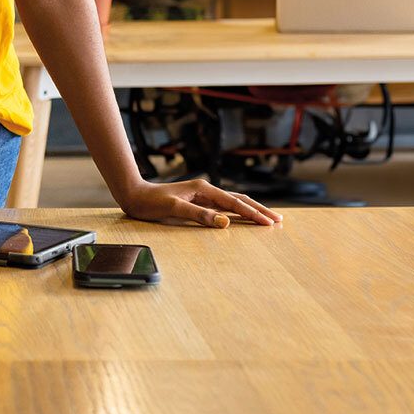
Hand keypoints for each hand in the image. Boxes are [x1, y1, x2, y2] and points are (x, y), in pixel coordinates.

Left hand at [114, 177, 281, 227]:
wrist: (134, 195)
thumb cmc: (151, 202)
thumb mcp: (174, 209)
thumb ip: (200, 215)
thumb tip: (226, 222)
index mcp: (204, 189)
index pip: (235, 203)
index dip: (253, 214)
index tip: (269, 223)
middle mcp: (206, 190)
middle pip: (239, 200)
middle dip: (259, 210)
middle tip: (279, 221)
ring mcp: (203, 195)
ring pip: (233, 203)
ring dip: (251, 210)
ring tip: (268, 218)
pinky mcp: (198, 201)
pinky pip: (224, 207)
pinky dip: (238, 212)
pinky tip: (243, 216)